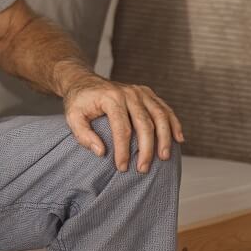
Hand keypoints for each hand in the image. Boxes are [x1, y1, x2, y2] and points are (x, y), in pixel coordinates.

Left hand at [63, 75, 183, 172]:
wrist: (83, 81)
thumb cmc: (79, 102)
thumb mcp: (72, 117)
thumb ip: (83, 135)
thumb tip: (101, 152)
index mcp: (111, 98)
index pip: (122, 128)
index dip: (124, 150)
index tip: (122, 167)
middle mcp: (128, 93)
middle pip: (144, 124)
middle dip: (146, 149)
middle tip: (143, 169)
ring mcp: (140, 92)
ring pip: (160, 116)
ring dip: (164, 138)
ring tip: (164, 157)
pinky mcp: (147, 93)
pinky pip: (165, 109)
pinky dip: (174, 124)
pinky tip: (178, 139)